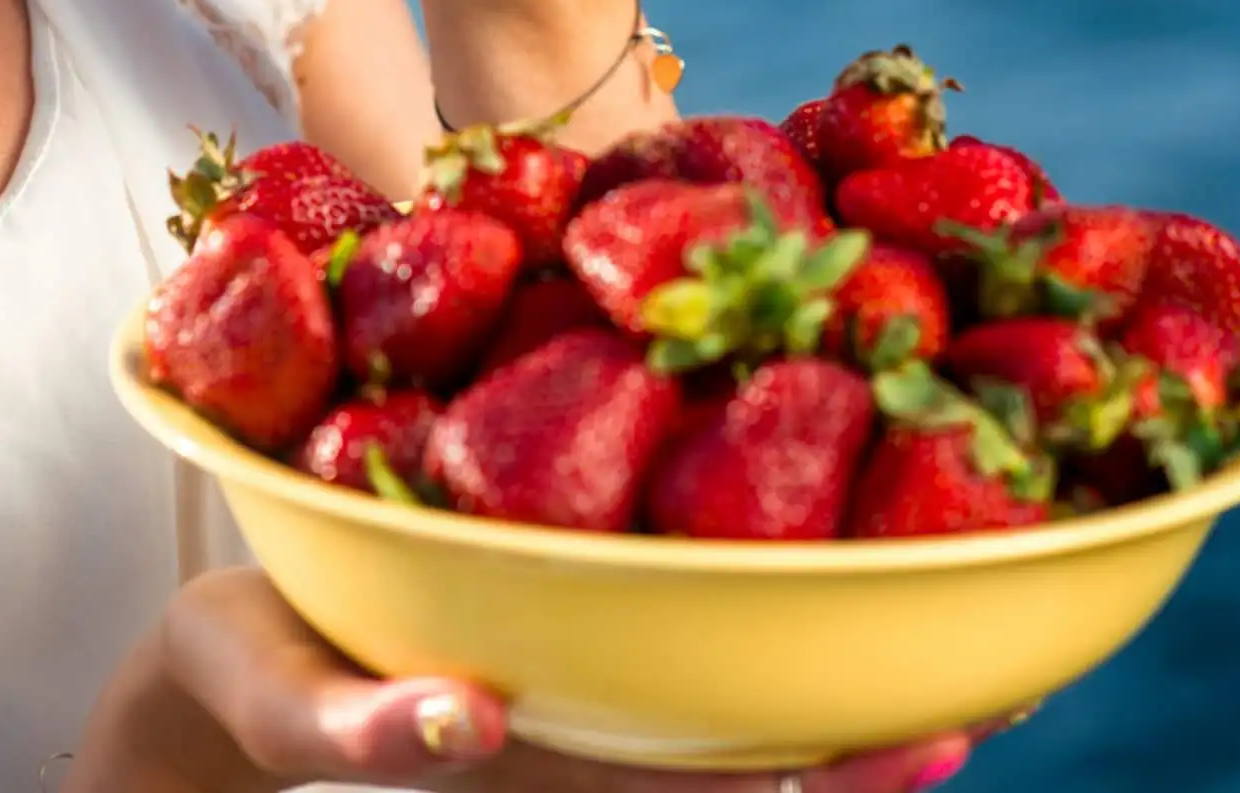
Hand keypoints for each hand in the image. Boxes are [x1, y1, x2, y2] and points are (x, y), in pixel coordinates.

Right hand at [67, 568, 1016, 792]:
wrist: (223, 655)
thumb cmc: (252, 676)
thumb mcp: (282, 700)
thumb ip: (361, 728)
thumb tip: (470, 719)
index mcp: (548, 765)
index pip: (715, 788)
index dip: (828, 770)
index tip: (935, 739)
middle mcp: (596, 729)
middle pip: (765, 737)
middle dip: (883, 711)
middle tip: (1015, 666)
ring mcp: (589, 677)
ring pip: (741, 668)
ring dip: (846, 634)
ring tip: (976, 567)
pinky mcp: (570, 606)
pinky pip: (687, 595)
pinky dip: (766, 552)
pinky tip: (821, 478)